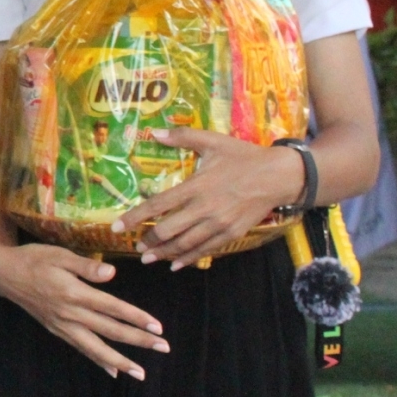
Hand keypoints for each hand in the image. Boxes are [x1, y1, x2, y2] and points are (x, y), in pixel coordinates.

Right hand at [0, 242, 167, 380]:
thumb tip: (111, 273)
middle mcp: (70, 313)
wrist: (5, 274)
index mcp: (74, 293)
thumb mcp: (58, 254)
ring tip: (140, 373)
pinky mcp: (57, 330)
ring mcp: (63, 325)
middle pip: (110, 331)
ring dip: (120, 361)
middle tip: (163, 348)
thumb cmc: (34, 259)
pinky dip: (98, 361)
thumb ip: (85, 266)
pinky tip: (112, 371)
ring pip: (95, 348)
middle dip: (138, 341)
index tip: (157, 327)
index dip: (136, 318)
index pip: (112, 308)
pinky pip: (81, 349)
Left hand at [121, 128, 305, 268]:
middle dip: (148, 241)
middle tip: (136, 247)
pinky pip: (206, 250)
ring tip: (149, 258)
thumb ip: (182, 137)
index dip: (134, 217)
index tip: (117, 227)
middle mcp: (204, 209)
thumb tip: (153, 132)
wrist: (278, 176)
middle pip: (168, 230)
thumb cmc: (243, 156)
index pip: (157, 205)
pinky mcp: (232, 234)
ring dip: (165, 253)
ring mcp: (219, 224)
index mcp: (195, 186)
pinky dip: (189, 258)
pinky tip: (177, 264)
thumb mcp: (212, 141)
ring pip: (185, 244)